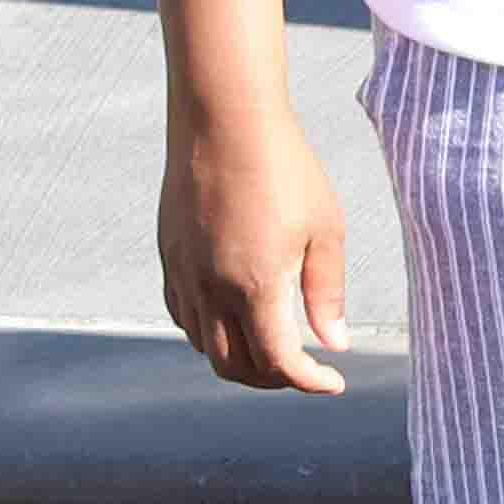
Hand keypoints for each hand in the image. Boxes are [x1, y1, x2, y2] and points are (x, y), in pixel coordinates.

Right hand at [159, 99, 347, 395]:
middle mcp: (211, 289)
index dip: (309, 382)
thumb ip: (327, 292)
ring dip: (240, 358)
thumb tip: (334, 343)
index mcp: (255, 286)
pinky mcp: (169, 257)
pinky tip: (236, 318)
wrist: (223, 121)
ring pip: (204, 347)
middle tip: (304, 368)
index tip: (333, 381)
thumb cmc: (284, 169)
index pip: (278, 363)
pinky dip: (209, 333)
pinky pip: (183, 316)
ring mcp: (183, 274)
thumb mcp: (325, 229)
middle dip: (274, 380)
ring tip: (274, 345)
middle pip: (235, 368)